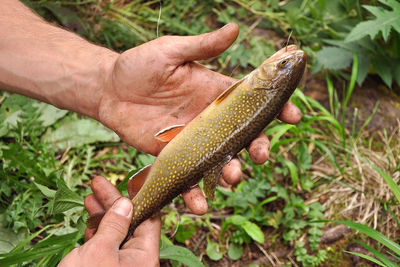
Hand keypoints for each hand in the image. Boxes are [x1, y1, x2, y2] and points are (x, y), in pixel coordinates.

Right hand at [59, 176, 160, 266]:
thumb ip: (115, 225)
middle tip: (98, 183)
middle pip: (130, 221)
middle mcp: (136, 259)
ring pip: (115, 231)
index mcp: (145, 255)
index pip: (148, 218)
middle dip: (113, 202)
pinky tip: (89, 216)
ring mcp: (119, 263)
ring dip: (102, 213)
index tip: (128, 180)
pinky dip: (95, 229)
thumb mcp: (101, 251)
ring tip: (90, 195)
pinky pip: (104, 243)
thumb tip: (126, 203)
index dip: (138, 197)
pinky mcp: (104, 266)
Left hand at [97, 23, 301, 213]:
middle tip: (261, 154)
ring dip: (231, 173)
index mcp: (215, 93)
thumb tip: (235, 28)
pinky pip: (190, 178)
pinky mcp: (174, 158)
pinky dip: (196, 194)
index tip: (292, 116)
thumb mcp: (170, 51)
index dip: (275, 109)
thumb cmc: (138, 66)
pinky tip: (200, 204)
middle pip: (243, 137)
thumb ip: (202, 46)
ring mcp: (194, 141)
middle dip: (258, 147)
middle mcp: (210, 120)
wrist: (108, 90)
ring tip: (231, 177)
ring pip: (222, 162)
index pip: (252, 101)